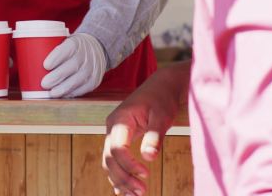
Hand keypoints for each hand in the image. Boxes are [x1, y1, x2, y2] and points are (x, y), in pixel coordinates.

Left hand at [41, 33, 106, 97]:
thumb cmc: (71, 47)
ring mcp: (92, 68)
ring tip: (52, 94)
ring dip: (64, 88)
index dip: (57, 57)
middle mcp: (85, 55)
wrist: (96, 48)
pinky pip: (84, 88)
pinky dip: (73, 93)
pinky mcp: (95, 80)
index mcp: (76, 43)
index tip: (45, 65)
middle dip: (57, 76)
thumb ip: (47, 48)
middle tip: (43, 84)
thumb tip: (18, 57)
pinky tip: (63, 96)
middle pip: (72, 66)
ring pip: (78, 79)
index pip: (67, 49)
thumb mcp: (64, 40)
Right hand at [102, 63, 189, 195]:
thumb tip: (149, 157)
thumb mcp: (162, 116)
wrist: (161, 86)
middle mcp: (112, 127)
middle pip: (109, 158)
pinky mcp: (120, 139)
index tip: (146, 175)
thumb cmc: (162, 99)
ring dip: (120, 180)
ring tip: (136, 195)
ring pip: (109, 162)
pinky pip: (113, 160)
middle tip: (142, 192)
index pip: (117, 148)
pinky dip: (118, 175)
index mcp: (120, 119)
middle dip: (123, 177)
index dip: (129, 165)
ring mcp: (114, 134)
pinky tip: (125, 191)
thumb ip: (154, 136)